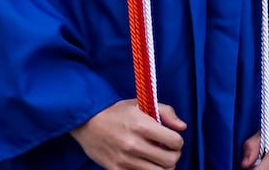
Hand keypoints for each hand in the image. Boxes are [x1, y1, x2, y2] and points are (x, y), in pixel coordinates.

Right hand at [71, 98, 186, 169]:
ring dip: (162, 166)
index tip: (173, 139)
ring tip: (158, 158)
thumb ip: (165, 111)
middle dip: (174, 156)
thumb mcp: (140, 104)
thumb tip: (182, 127)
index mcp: (142, 125)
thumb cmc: (116, 112)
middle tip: (168, 151)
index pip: (175, 142)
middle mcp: (134, 144)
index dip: (178, 141)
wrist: (87, 122)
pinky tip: (145, 163)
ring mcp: (125, 160)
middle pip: (170, 161)